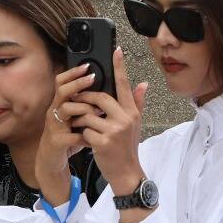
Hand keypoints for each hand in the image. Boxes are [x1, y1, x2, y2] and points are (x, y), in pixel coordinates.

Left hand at [62, 48, 147, 195]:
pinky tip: (86, 140)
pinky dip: (82, 134)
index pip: (124, 84)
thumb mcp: (135, 124)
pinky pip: (85, 130)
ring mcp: (114, 130)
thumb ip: (137, 103)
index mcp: (132, 112)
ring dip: (81, 118)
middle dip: (86, 97)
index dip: (119, 66)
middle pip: (100, 97)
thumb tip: (143, 84)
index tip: (116, 50)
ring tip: (83, 125)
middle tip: (78, 99)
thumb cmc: (127, 147)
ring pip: (88, 114)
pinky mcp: (103, 141)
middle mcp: (125, 118)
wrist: (126, 172)